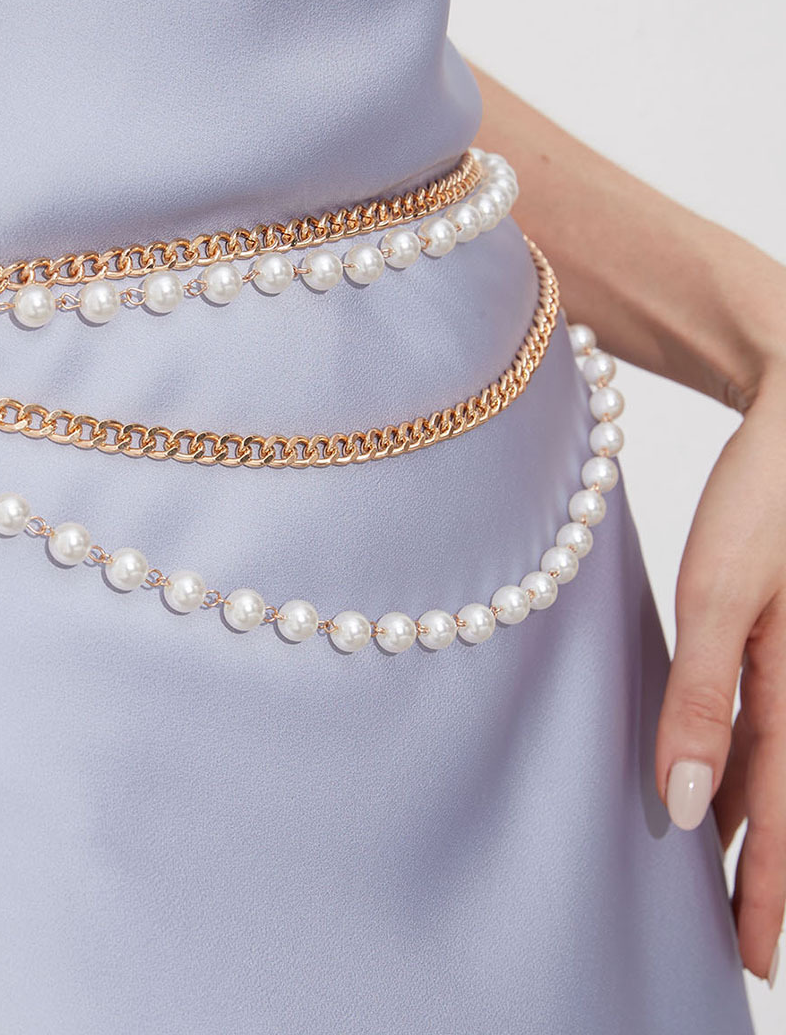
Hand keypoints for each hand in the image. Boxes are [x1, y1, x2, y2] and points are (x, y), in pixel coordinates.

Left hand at [656, 368, 785, 984]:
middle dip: (770, 877)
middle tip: (752, 949)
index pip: (785, 815)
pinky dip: (746, 766)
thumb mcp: (723, 597)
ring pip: (779, 768)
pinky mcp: (785, 640)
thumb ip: (705, 699)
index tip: (758, 961)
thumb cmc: (765, 499)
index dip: (770, 891)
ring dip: (755, 826)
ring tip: (730, 885)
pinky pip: (770, 722)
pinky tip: (719, 784)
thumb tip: (684, 806)